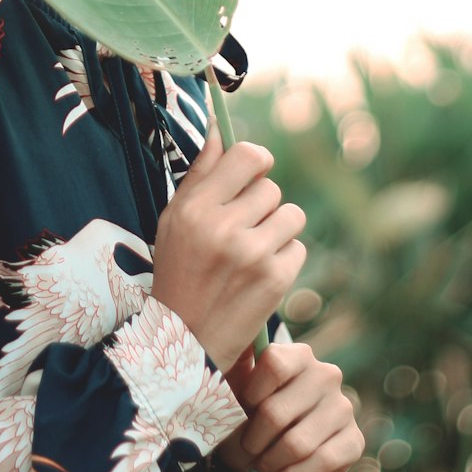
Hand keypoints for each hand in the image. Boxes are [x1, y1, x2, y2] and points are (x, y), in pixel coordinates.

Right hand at [150, 125, 306, 373]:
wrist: (184, 341)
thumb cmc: (177, 272)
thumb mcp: (174, 219)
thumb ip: (201, 173)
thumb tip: (219, 130)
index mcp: (196, 207)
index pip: (248, 155)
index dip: (256, 162)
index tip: (252, 173)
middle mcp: (225, 227)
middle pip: (271, 187)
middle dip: (261, 204)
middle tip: (242, 227)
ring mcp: (253, 254)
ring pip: (291, 215)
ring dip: (277, 229)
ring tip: (253, 249)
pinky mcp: (275, 280)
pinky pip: (298, 247)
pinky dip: (284, 257)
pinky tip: (260, 272)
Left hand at [216, 342, 364, 471]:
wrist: (283, 454)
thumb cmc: (253, 414)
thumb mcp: (237, 387)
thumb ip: (233, 363)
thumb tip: (224, 335)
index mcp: (297, 355)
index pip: (274, 363)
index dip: (252, 393)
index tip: (242, 409)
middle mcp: (326, 375)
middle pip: (277, 412)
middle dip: (254, 440)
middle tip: (246, 450)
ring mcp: (343, 407)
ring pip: (297, 443)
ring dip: (270, 463)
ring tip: (258, 469)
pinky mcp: (354, 440)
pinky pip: (322, 462)